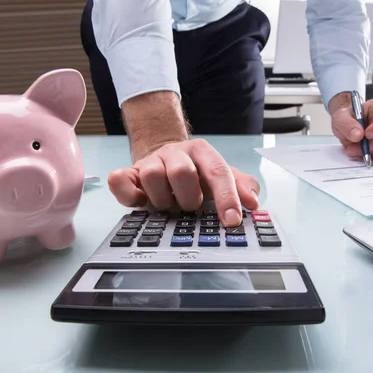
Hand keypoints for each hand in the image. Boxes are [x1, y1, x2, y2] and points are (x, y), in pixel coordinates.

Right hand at [107, 138, 259, 226]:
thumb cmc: (195, 173)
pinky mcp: (128, 173)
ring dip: (162, 200)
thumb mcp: (221, 177)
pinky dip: (128, 195)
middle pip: (182, 172)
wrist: (163, 158)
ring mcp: (149, 162)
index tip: (230, 221)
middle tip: (189, 207)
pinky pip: (119, 180)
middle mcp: (174, 153)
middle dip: (188, 198)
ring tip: (168, 205)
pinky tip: (140, 202)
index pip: (217, 172)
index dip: (226, 197)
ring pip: (152, 176)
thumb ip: (242, 186)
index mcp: (201, 152)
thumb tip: (253, 203)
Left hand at [330, 95, 372, 160]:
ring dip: (368, 152)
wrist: (347, 126)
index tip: (367, 135)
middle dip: (369, 145)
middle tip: (352, 148)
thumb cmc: (347, 118)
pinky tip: (360, 152)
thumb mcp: (340, 117)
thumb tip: (358, 136)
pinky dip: (371, 156)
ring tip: (352, 149)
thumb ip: (347, 125)